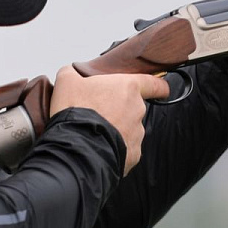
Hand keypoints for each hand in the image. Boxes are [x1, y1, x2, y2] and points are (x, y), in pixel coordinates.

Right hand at [49, 67, 170, 173]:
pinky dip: (114, 148)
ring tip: (94, 133)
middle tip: (98, 113)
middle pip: (134, 108)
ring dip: (116, 130)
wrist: (77, 149)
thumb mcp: (67, 81)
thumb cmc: (76, 111)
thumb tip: (72, 74)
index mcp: (128, 88)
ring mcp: (137, 134)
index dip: (158, 86)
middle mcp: (137, 110)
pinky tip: (97, 147)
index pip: (155, 84)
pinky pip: (125, 149)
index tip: (160, 89)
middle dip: (119, 110)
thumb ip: (74, 72)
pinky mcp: (133, 155)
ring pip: (129, 129)